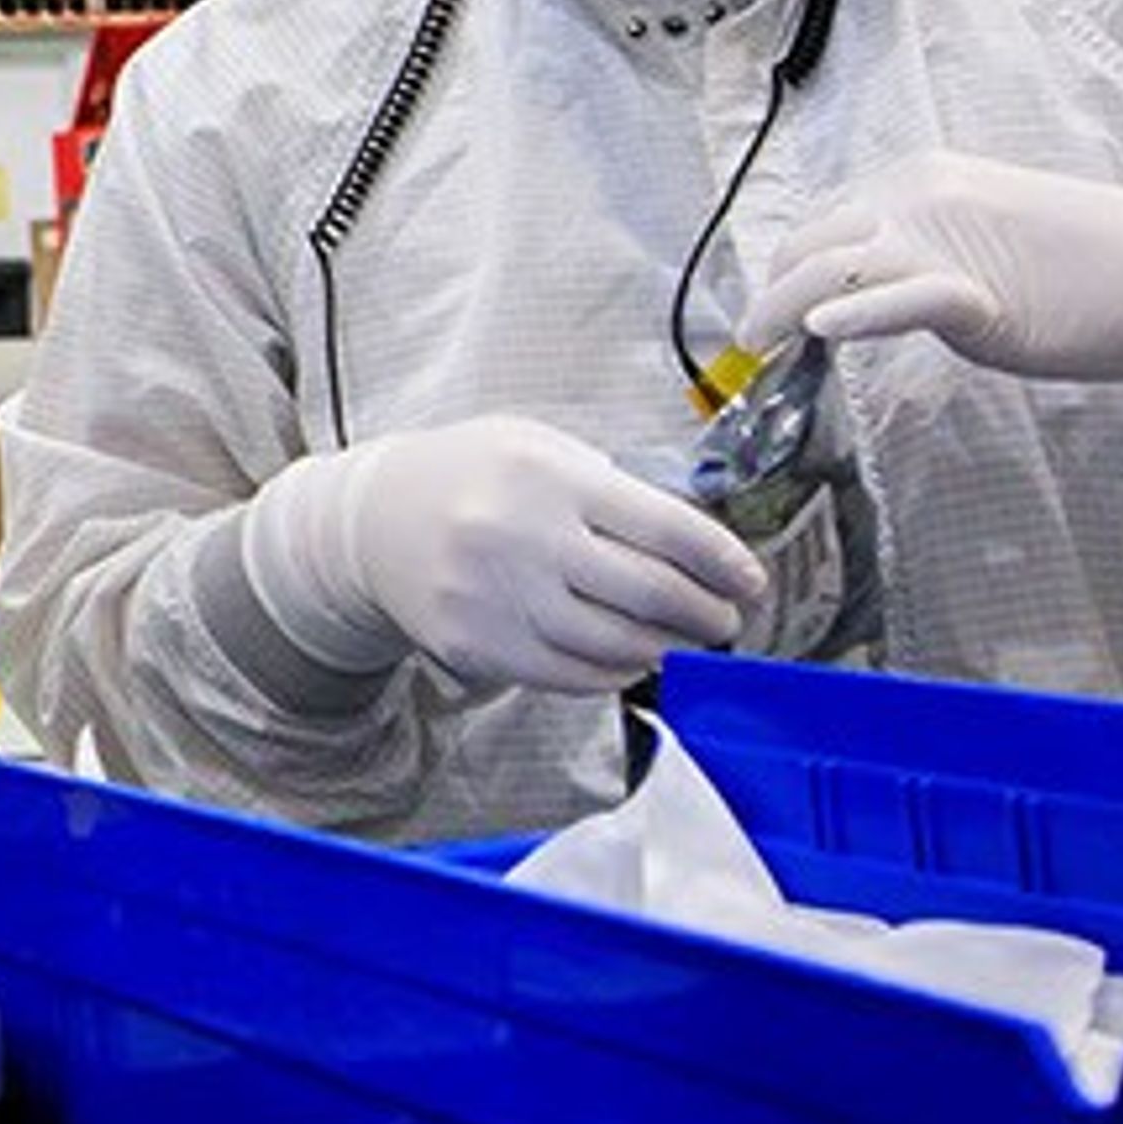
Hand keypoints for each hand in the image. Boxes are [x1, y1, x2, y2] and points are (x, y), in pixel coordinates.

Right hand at [242, 416, 766, 699]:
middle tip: (725, 618)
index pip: (665, 527)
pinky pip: (570, 674)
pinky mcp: (477, 645)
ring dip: (665, 648)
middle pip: (649, 594)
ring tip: (682, 640)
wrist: (372, 519)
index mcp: (549, 477)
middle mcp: (522, 537)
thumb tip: (696, 547)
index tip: (750, 580)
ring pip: (614, 644)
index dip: (722, 561)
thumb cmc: (471, 476)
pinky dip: (615, 671)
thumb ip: (613, 489)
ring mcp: (496, 598)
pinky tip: (631, 657)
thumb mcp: (541, 448)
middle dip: (706, 613)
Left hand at [743, 154, 1122, 477]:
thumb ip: (923, 260)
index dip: (780, 269)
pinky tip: (820, 329)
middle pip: (812, 239)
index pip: (821, 221)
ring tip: (756, 350)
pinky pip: (903, 295)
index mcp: (921, 179)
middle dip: (769, 292)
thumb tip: (866, 294)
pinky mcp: (986, 291)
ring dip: (783, 306)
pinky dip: (855, 310)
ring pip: (837, 262)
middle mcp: (925, 193)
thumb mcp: (987, 245)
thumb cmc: (1089, 270)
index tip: (760, 315)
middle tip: (747, 348)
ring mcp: (954, 238)